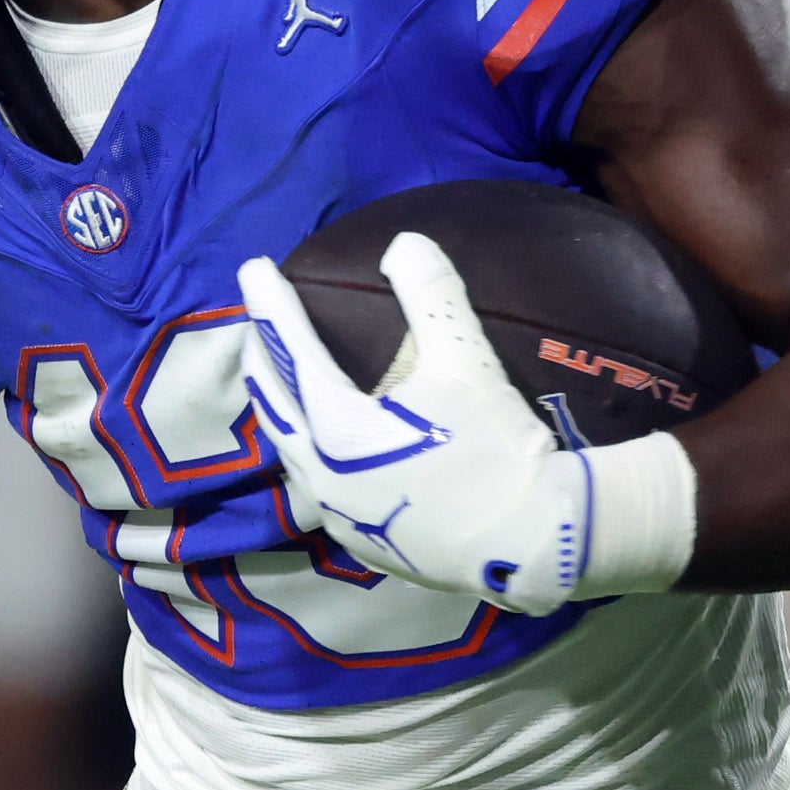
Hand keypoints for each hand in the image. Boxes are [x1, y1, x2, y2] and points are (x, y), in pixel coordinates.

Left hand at [234, 234, 690, 615]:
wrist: (536, 543)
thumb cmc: (497, 449)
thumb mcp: (466, 362)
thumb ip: (432, 297)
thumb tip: (406, 243)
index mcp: (336, 430)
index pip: (292, 352)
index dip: (271, 305)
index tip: (253, 267)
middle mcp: (323, 477)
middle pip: (275, 407)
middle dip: (263, 359)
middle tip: (259, 325)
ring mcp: (341, 518)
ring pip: (292, 455)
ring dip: (284, 414)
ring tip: (284, 386)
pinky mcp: (366, 546)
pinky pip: (321, 492)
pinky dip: (313, 459)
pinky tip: (328, 456)